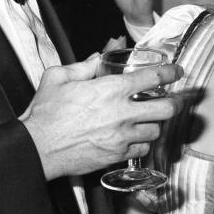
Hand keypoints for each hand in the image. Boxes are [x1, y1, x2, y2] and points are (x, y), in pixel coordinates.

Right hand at [19, 55, 180, 179]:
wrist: (37, 149)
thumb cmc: (46, 114)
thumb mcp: (60, 77)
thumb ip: (84, 65)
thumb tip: (99, 56)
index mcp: (111, 89)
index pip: (153, 77)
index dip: (170, 72)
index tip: (176, 72)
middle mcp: (122, 113)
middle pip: (167, 108)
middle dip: (173, 102)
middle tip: (171, 99)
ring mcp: (122, 137)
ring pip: (156, 130)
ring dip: (155, 123)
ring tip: (148, 119)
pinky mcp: (117, 156)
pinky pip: (142, 149)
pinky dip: (142, 142)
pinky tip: (134, 137)